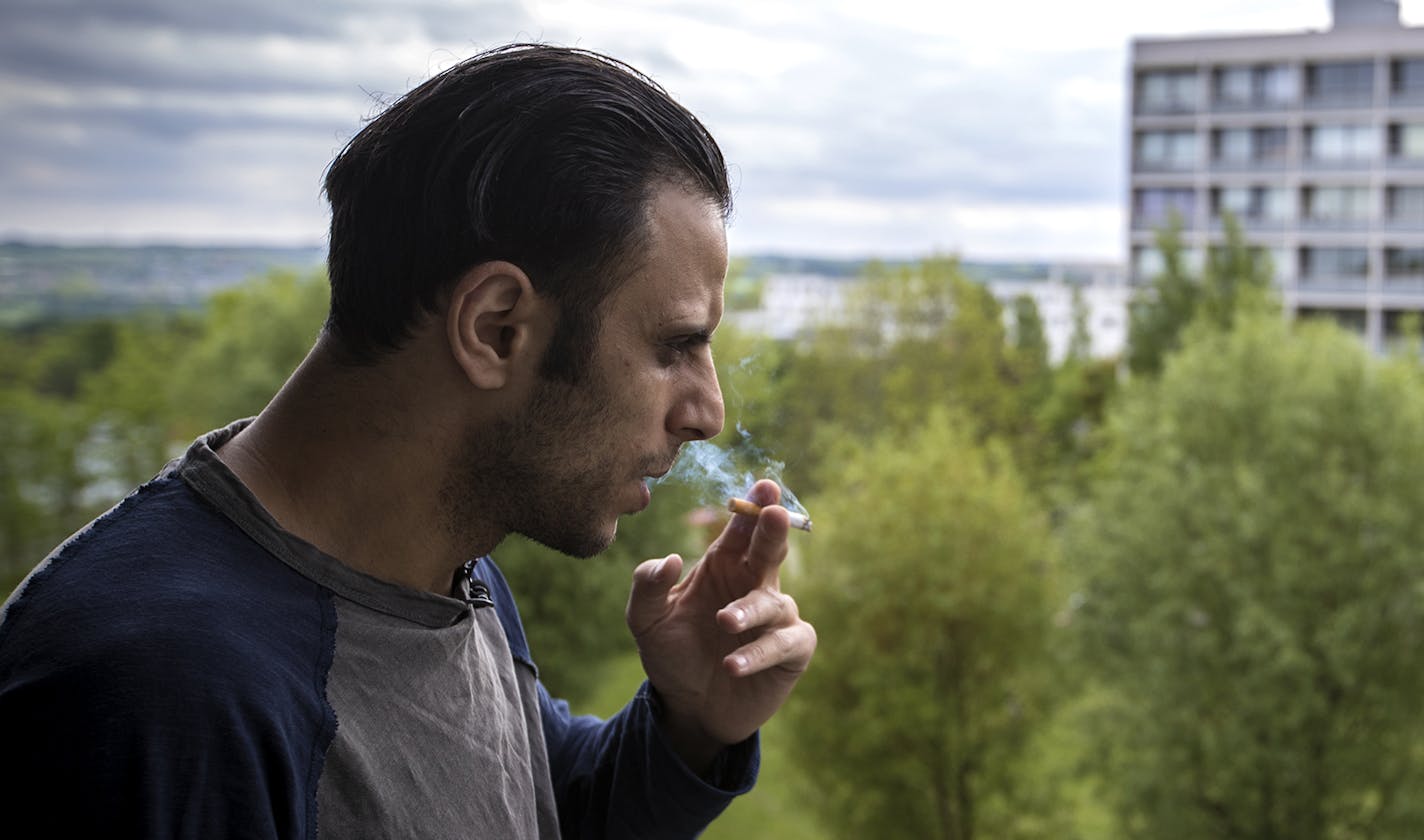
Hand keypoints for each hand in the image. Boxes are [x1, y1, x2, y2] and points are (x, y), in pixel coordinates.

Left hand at [625, 479, 817, 771]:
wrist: (688, 709)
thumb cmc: (673, 653)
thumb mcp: (646, 620)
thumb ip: (647, 586)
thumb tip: (670, 560)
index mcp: (724, 565)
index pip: (741, 528)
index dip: (752, 506)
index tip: (763, 486)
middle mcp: (754, 584)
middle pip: (770, 550)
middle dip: (774, 529)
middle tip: (774, 514)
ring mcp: (777, 618)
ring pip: (773, 602)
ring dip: (749, 610)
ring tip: (724, 622)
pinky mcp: (791, 652)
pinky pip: (784, 643)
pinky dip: (760, 652)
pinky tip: (733, 665)